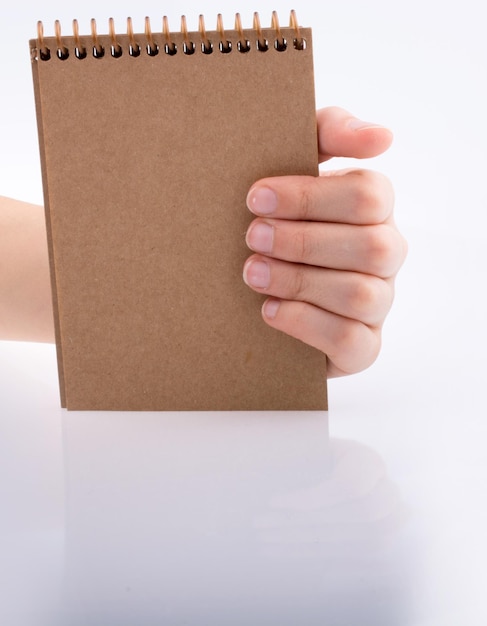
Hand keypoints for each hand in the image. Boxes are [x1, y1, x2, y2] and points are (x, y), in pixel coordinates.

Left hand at [243, 107, 406, 377]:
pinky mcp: (361, 347)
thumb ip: (332, 132)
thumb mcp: (298, 162)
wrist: (256, 283)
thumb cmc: (281, 216)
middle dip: (303, 241)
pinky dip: (306, 324)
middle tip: (252, 236)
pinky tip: (270, 309)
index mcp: (374, 210)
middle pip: (371, 246)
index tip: (256, 197)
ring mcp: (378, 303)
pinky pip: (351, 340)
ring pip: (361, 294)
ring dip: (300, 281)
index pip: (369, 196)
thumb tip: (383, 137)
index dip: (310, 196)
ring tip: (253, 272)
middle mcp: (386, 255)